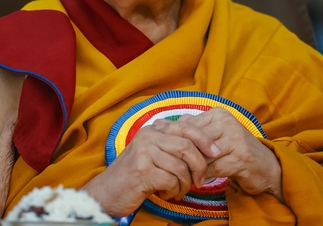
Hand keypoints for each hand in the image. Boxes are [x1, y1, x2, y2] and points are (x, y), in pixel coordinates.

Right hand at [82, 123, 217, 216]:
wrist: (107, 192)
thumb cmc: (133, 175)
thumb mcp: (151, 154)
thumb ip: (171, 144)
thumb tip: (201, 138)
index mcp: (152, 130)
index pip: (185, 127)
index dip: (204, 139)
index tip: (216, 152)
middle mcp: (147, 137)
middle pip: (187, 146)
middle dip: (199, 166)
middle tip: (200, 181)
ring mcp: (144, 153)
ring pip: (180, 166)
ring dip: (185, 184)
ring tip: (179, 191)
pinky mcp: (142, 171)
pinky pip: (171, 180)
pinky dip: (174, 191)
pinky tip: (167, 194)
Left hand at [156, 108, 283, 202]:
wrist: (266, 166)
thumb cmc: (236, 150)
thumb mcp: (214, 135)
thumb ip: (192, 129)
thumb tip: (161, 123)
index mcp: (218, 114)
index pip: (188, 125)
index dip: (172, 136)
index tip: (158, 144)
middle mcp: (227, 123)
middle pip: (194, 138)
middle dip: (180, 153)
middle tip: (167, 163)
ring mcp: (235, 139)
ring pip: (201, 154)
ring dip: (191, 166)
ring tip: (180, 174)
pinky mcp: (240, 158)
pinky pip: (213, 167)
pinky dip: (203, 176)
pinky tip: (197, 181)